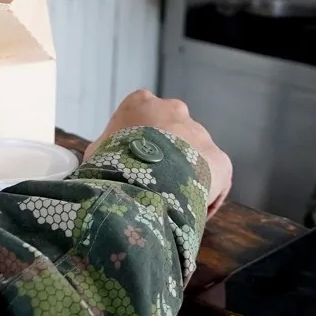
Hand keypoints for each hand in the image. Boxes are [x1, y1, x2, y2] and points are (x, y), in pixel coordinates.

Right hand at [85, 90, 232, 215]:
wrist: (140, 182)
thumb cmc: (111, 164)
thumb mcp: (95, 152)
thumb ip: (105, 148)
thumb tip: (102, 161)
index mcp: (141, 103)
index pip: (141, 116)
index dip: (136, 143)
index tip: (131, 163)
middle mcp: (174, 110)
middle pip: (171, 133)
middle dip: (165, 155)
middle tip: (152, 182)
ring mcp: (200, 133)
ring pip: (194, 155)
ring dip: (184, 173)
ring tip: (170, 200)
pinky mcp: (219, 159)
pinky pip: (214, 179)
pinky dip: (205, 194)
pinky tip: (190, 211)